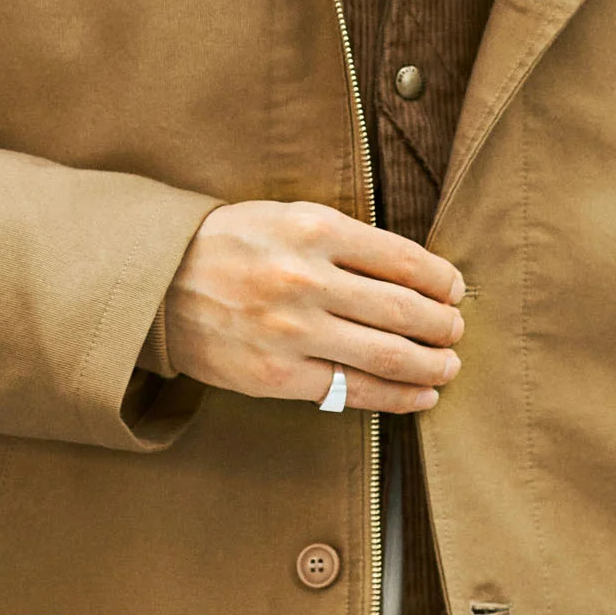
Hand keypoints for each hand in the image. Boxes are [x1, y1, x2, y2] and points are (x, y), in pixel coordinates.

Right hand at [163, 200, 464, 412]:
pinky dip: (398, 397)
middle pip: (405, 310)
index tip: (454, 290)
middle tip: (456, 331)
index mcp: (314, 229)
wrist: (158, 286)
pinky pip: (353, 391)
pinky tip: (420, 396)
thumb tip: (417, 272)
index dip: (442, 280)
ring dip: (432, 365)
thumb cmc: (232, 246)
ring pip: (388, 355)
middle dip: (444, 326)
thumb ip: (345, 239)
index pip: (404, 260)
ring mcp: (291, 331)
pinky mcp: (277, 376)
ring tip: (448, 367)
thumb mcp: (286, 217)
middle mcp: (306, 278)